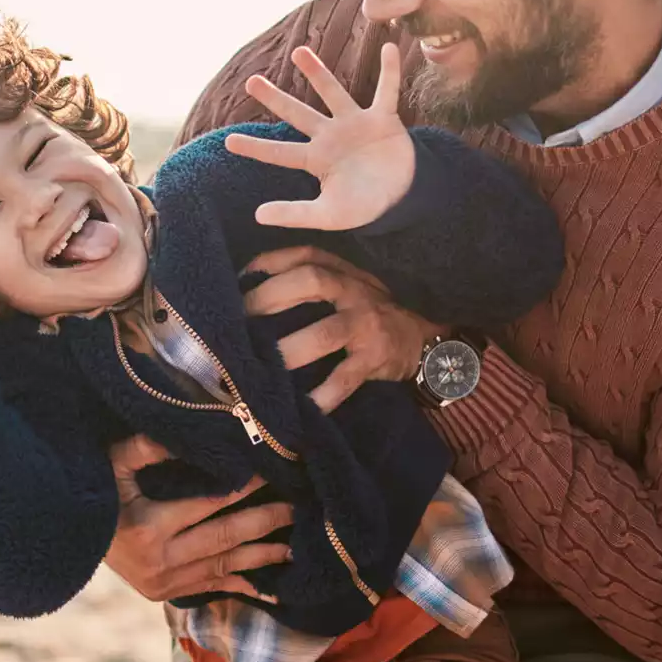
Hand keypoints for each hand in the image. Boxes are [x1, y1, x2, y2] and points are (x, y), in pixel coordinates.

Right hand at [100, 435, 291, 602]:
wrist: (66, 538)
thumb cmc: (91, 493)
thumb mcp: (111, 464)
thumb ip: (144, 447)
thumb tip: (182, 432)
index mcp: (147, 528)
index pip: (208, 503)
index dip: (243, 488)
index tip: (271, 472)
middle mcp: (159, 561)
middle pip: (224, 539)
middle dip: (264, 522)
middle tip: (296, 507)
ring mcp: (163, 583)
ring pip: (222, 567)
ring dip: (260, 556)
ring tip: (293, 545)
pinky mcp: (163, 594)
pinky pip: (208, 588)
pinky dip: (237, 584)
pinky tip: (264, 583)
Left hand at [224, 43, 414, 230]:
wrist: (403, 198)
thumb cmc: (363, 206)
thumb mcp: (328, 215)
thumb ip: (295, 214)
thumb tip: (257, 215)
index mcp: (315, 159)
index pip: (279, 153)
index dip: (256, 147)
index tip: (228, 141)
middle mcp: (330, 137)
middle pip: (297, 114)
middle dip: (274, 98)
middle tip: (250, 81)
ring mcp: (355, 124)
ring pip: (332, 93)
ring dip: (317, 73)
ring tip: (298, 51)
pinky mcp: (383, 119)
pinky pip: (387, 91)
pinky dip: (390, 71)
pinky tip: (388, 48)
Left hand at [242, 245, 442, 411]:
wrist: (423, 337)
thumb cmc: (368, 311)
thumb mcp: (346, 285)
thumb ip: (311, 281)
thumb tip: (250, 289)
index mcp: (341, 271)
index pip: (302, 255)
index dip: (268, 263)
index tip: (239, 280)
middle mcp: (353, 290)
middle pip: (310, 281)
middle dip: (270, 297)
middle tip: (241, 322)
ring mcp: (365, 323)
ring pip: (325, 333)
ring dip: (291, 349)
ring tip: (264, 366)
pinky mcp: (376, 356)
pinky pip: (346, 377)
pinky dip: (325, 394)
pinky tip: (305, 406)